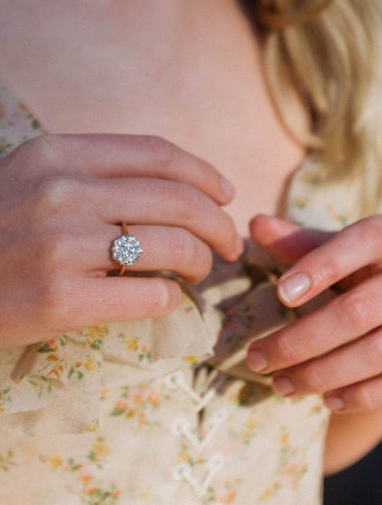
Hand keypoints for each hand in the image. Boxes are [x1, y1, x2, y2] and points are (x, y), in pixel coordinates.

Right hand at [0, 134, 241, 367]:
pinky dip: (172, 298)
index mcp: (50, 153)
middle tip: (228, 245)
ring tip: (200, 273)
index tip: (224, 195)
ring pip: (173, 246)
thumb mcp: (16, 181)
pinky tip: (165, 300)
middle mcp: (59, 191)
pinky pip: (150, 294)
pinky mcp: (60, 301)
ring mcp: (60, 247)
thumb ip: (81, 173)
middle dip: (219, 224)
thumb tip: (162, 189)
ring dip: (201, 262)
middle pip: (177, 199)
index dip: (204, 174)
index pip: (156, 153)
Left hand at [247, 214, 381, 412]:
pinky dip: (360, 395)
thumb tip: (255, 224)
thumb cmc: (371, 267)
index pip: (358, 243)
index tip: (281, 294)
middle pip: (354, 312)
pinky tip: (327, 400)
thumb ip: (301, 243)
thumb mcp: (344, 250)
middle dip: (298, 341)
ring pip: (374, 352)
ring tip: (279, 384)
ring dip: (320, 374)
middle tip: (255, 359)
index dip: (320, 267)